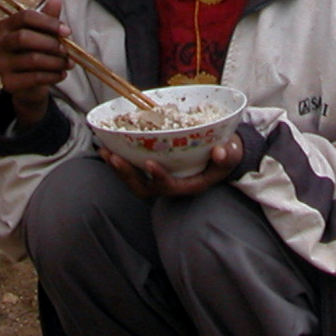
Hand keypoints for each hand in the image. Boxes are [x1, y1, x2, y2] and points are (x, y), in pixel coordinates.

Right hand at [0, 0, 71, 124]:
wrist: (28, 83)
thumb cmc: (35, 51)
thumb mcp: (42, 33)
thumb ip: (48, 18)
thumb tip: (56, 0)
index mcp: (5, 26)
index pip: (25, 17)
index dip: (48, 22)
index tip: (67, 31)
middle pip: (23, 37)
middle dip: (50, 43)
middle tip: (67, 50)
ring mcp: (0, 64)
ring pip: (31, 60)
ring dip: (56, 62)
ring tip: (68, 63)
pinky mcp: (8, 83)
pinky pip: (34, 78)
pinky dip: (52, 76)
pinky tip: (62, 74)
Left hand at [100, 134, 244, 199]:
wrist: (221, 157)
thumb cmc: (226, 155)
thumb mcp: (232, 154)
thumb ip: (228, 155)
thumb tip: (221, 151)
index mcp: (189, 185)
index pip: (171, 186)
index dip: (159, 177)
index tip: (149, 162)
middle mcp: (172, 187)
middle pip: (144, 188)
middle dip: (127, 175)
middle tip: (114, 157)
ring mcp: (160, 181)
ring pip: (135, 182)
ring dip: (118, 169)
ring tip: (104, 151)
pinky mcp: (153, 173)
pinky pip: (133, 172)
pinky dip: (120, 161)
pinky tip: (108, 146)